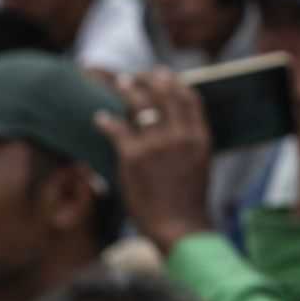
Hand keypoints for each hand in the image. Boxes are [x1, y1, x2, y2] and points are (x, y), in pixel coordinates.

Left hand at [97, 71, 214, 254]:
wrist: (179, 225)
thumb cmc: (188, 200)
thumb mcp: (199, 163)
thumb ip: (189, 141)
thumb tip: (173, 124)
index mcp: (200, 137)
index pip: (189, 97)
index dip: (175, 82)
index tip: (164, 75)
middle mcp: (180, 135)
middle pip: (165, 93)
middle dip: (149, 79)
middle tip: (137, 76)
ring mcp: (157, 145)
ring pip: (141, 104)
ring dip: (129, 90)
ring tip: (120, 84)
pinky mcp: (134, 157)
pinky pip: (117, 129)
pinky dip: (106, 121)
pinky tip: (99, 119)